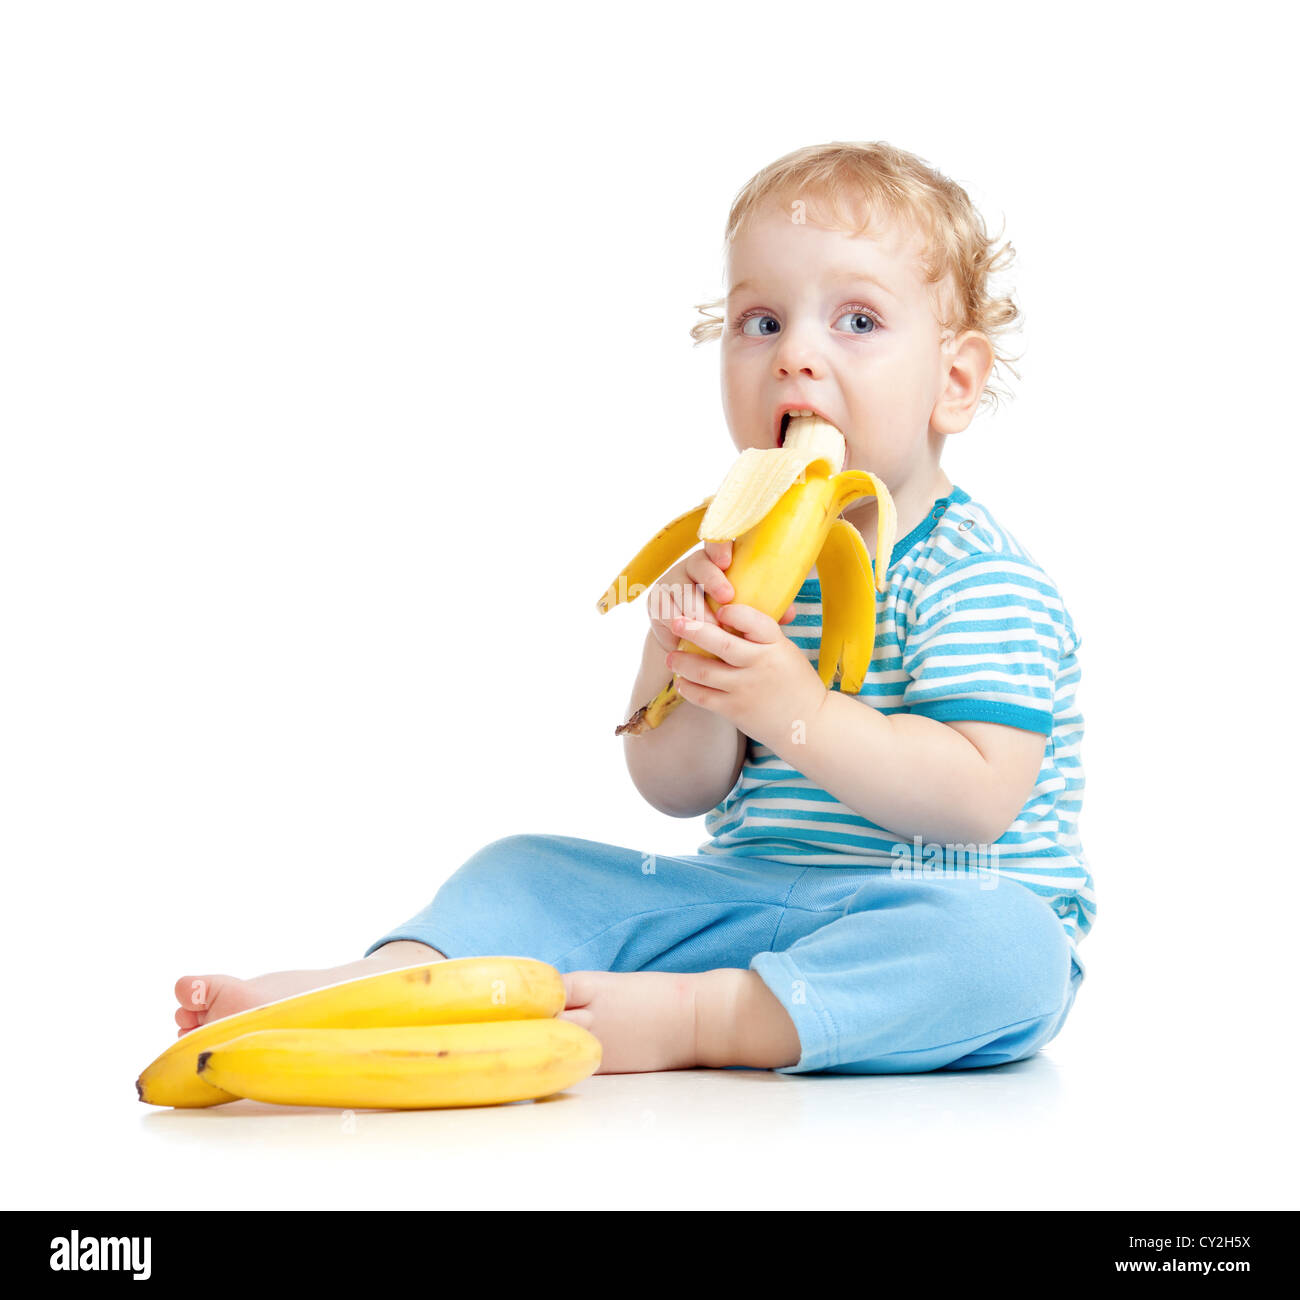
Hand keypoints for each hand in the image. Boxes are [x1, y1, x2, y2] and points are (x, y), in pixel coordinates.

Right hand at [647, 540, 796, 655]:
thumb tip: (791, 613)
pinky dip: (676, 624)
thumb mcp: (745, 611)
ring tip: (710, 627)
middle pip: (698, 564)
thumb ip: (766, 609)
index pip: (717, 542)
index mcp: (716, 561)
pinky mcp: (656, 601)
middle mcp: (691, 566)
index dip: (720, 547)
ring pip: (681, 591)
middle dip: (712, 579)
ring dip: (696, 609)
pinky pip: (663, 611)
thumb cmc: (724, 618)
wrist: (690, 637)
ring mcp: (671, 582)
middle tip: (727, 598)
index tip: (727, 561)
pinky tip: (685, 635)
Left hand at [666, 601, 826, 749]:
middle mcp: (760, 664)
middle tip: (676, 623)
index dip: (732, 613)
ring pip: (705, 671)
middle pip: (721, 643)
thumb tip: (733, 607)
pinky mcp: (735, 710)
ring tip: (671, 657)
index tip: (719, 610)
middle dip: (693, 630)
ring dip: (682, 662)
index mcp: (776, 645)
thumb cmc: (795, 682)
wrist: (809, 724)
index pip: (753, 620)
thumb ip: (762, 634)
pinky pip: (703, 697)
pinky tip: (682, 682)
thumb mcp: (786, 651)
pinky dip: (688, 688)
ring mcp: (746, 688)